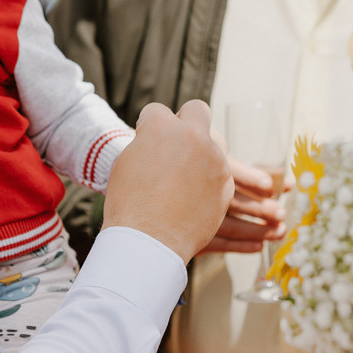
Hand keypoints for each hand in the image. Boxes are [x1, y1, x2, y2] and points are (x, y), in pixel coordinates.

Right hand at [104, 101, 233, 262]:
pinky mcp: (226, 183)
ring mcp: (214, 159)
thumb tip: (155, 140)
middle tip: (179, 142)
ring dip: (202, 154)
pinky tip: (195, 197)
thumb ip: (146, 144)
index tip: (149, 139)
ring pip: (215, 142)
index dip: (150, 126)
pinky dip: (210, 181)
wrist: (148, 241)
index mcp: (161, 127)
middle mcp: (192, 136)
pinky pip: (220, 173)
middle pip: (197, 110)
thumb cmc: (129, 204)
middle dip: (188, 121)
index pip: (158, 111)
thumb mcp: (127, 164)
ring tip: (186, 179)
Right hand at [198, 158, 286, 255]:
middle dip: (261, 209)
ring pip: (230, 227)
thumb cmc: (200, 173)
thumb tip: (285, 184)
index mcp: (206, 167)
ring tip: (279, 232)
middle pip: (234, 202)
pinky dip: (241, 246)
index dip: (251, 177)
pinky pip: (219, 244)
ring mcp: (195, 216)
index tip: (270, 185)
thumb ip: (248, 171)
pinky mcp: (192, 236)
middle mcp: (199, 192)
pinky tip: (259, 246)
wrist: (156, 190)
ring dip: (258, 231)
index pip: (231, 171)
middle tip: (282, 214)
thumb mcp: (218, 163)